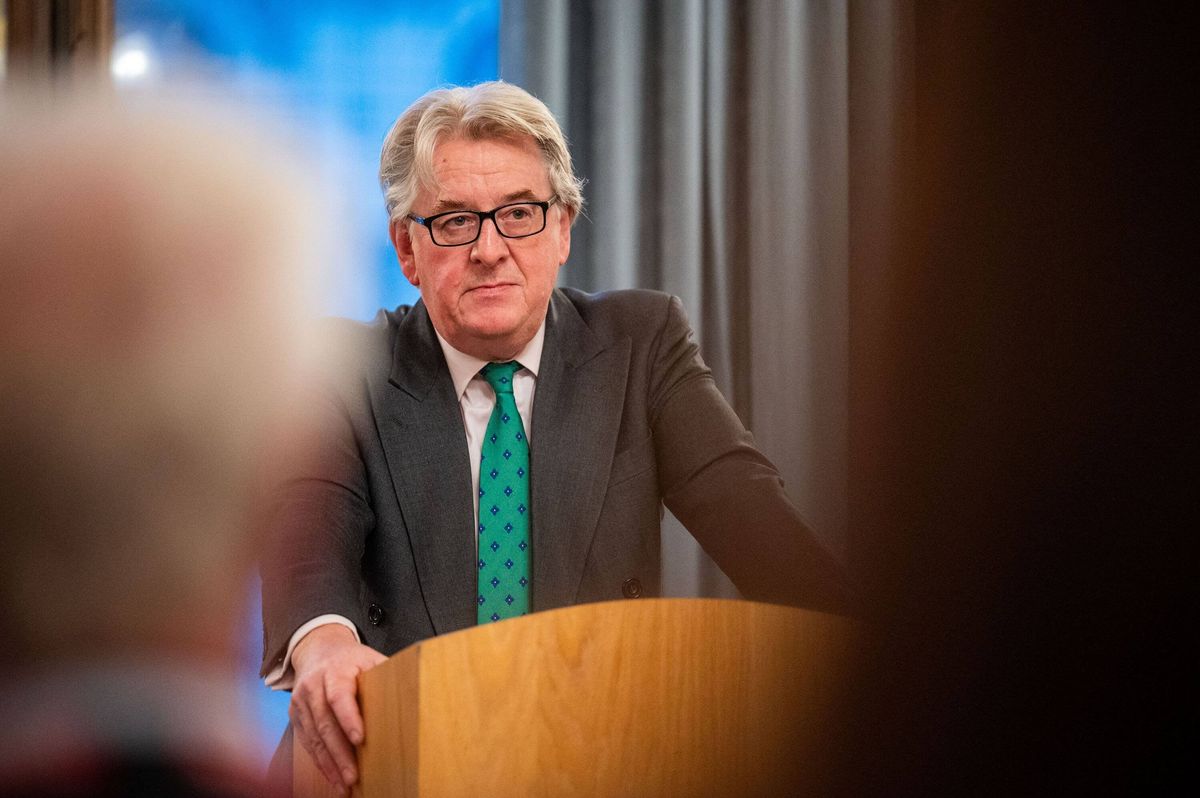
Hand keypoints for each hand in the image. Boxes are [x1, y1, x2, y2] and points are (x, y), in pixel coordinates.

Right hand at [289, 624, 386, 792]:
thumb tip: (416, 690)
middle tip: (353, 775)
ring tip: (344, 784)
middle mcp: (314, 686)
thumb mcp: (370, 658)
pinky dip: (320, 762)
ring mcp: (301, 702)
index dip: (349, 718)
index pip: (339, 696)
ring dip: (329, 763)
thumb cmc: (352, 659)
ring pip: (314, 737)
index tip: (360, 739)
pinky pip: (307, 743)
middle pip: (325, 723)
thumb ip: (386, 674)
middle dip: (339, 752)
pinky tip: (332, 776)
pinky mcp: (296, 715)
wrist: (319, 650)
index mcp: (335, 671)